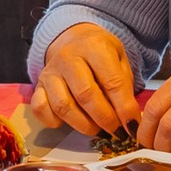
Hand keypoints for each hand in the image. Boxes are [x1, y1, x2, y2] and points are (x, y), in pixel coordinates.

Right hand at [32, 23, 138, 137]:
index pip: (112, 82)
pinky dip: (55, 121)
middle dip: (105, 119)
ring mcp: (50, 72)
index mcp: (94, 46)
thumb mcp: (120, 60)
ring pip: (63, 106)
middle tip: (117, 131)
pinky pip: (40, 109)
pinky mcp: (37, 85)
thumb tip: (129, 120)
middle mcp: (68, 57)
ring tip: (99, 129)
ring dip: (84, 125)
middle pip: (86, 95)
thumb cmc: (102, 54)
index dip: (124, 108)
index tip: (133, 126)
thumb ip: (124, 86)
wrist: (74, 40)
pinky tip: (71, 121)